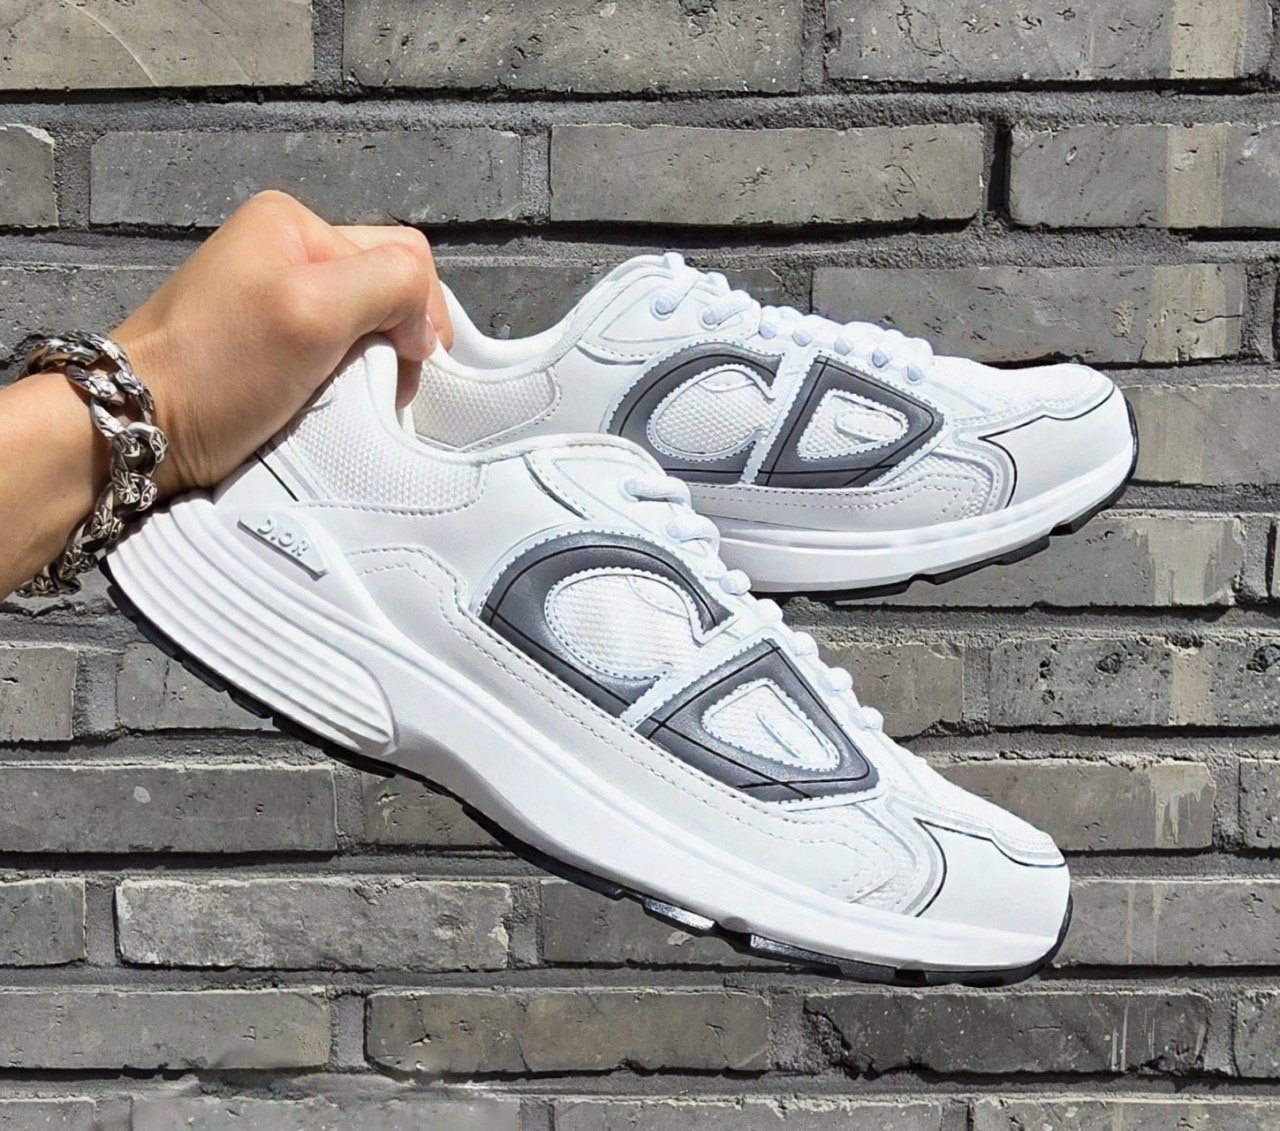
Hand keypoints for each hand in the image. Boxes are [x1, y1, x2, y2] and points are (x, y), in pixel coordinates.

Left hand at [112, 189, 450, 497]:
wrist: (134, 427)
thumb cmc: (223, 369)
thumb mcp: (315, 310)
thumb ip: (390, 285)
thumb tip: (422, 325)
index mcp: (294, 222)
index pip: (402, 256)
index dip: (418, 315)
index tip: (403, 373)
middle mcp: (283, 247)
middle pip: (383, 287)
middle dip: (396, 339)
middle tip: (384, 391)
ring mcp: (269, 294)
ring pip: (362, 323)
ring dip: (372, 364)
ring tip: (356, 400)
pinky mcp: (261, 342)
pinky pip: (331, 350)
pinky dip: (343, 378)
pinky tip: (331, 401)